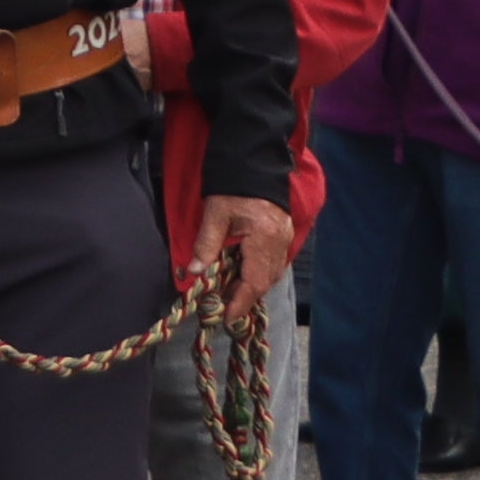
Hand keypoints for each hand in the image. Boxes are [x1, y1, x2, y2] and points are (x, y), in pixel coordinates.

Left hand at [194, 191, 295, 315]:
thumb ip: (206, 245)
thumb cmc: (232, 187)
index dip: (240, 302)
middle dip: (244, 297)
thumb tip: (195, 272)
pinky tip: (240, 274)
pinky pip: (272, 263)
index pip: (255, 281)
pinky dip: (257, 273)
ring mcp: (285, 239)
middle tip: (222, 307)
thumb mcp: (215, 214)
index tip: (227, 318)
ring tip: (228, 292)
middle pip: (265, 281)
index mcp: (265, 238)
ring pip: (270, 274)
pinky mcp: (283, 235)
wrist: (253, 162)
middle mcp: (280, 242)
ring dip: (251, 286)